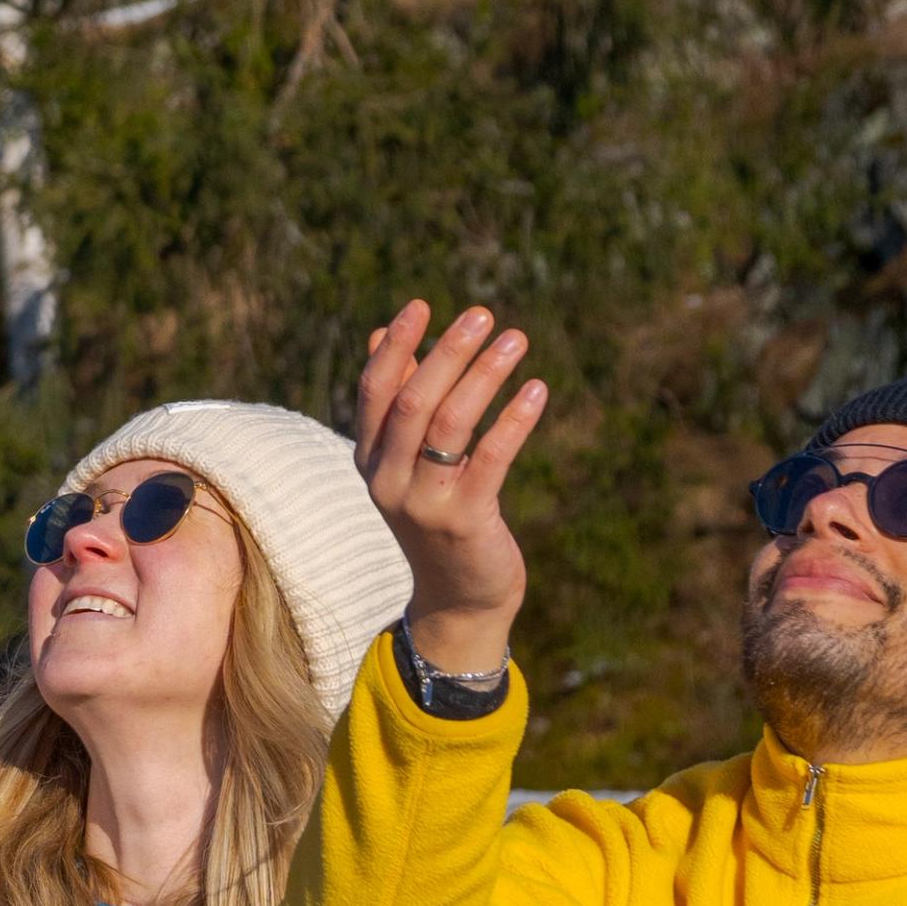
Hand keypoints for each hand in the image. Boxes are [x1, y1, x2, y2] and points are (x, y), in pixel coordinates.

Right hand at [354, 301, 543, 680]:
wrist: (458, 601)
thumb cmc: (438, 518)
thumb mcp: (407, 463)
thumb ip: (396, 402)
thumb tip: (381, 333)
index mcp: (370, 459)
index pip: (375, 391)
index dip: (396, 346)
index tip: (423, 304)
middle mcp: (387, 480)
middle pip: (413, 401)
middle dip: (447, 352)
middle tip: (483, 315)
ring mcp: (423, 503)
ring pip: (450, 425)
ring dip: (485, 376)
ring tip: (517, 340)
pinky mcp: (465, 521)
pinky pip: (490, 460)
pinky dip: (514, 420)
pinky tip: (537, 390)